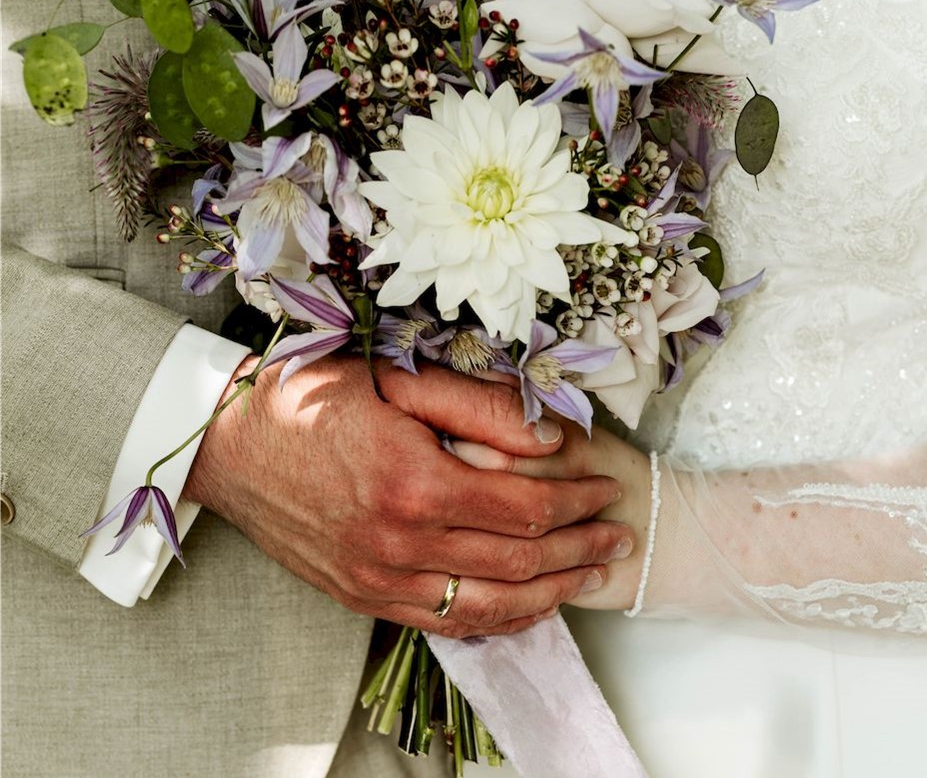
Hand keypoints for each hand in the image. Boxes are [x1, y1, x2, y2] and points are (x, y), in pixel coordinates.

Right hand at [185, 356, 633, 636]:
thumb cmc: (313, 398)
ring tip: (592, 577)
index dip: (577, 502)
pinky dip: (497, 621)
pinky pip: (445, 624)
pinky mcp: (363, 596)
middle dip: (579, 549)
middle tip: (618, 534)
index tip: (606, 488)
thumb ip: (478, 407)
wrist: (231, 444)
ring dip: (550, 593)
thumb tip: (550, 438)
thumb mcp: (397, 379)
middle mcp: (402, 543)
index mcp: (416, 482)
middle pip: (517, 561)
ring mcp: (380, 579)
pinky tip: (527, 608)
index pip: (524, 506)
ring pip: (489, 606)